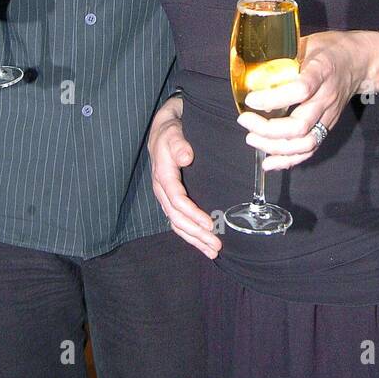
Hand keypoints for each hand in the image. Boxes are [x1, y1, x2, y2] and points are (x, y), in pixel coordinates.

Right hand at [148, 96, 220, 257]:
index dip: (193, 214)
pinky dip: (191, 235)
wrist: (165, 127)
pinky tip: (203, 244)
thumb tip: (185, 157)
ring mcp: (166, 195)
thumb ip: (178, 144)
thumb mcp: (173, 131)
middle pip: (177, 218)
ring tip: (213, 251)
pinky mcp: (171, 198)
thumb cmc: (172, 129)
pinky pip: (178, 221)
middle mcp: (162, 188)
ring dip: (195, 239)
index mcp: (163, 174)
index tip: (210, 225)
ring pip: (177, 223)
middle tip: (216, 245)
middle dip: (196, 234)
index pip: (177, 200)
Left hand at [236, 31, 378, 170]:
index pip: (300, 90)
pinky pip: (310, 149)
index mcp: (321, 71)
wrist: (360, 62)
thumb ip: (282, 57)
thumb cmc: (329, 50)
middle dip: (267, 129)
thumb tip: (250, 67)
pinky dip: (289, 160)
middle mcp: (326, 98)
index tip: (251, 99)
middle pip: (300, 125)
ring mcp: (329, 116)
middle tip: (245, 120)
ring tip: (252, 138)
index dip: (273, 99)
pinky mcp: (328, 127)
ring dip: (275, 147)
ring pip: (305, 142)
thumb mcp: (306, 43)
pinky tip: (269, 162)